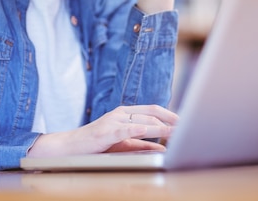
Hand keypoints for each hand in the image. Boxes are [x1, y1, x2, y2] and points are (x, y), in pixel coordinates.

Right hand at [26, 105, 178, 156]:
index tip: (184, 121)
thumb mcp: (123, 144)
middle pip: (152, 111)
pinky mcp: (107, 131)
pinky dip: (141, 129)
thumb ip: (142, 144)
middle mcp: (121, 113)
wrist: (71, 147)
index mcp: (125, 113)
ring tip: (175, 131)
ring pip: (143, 120)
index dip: (170, 114)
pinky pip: (128, 129)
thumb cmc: (97, 145)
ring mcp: (114, 120)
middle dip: (170, 118)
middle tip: (185, 125)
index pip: (153, 109)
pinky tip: (152, 131)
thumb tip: (163, 147)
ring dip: (161, 126)